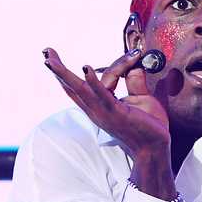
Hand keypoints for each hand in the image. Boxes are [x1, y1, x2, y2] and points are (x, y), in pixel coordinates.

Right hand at [42, 47, 169, 158]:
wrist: (156, 148)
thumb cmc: (149, 126)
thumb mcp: (141, 98)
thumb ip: (135, 81)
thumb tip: (134, 64)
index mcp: (98, 107)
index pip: (82, 85)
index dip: (69, 73)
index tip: (76, 59)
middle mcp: (96, 110)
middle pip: (72, 88)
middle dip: (57, 70)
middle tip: (46, 53)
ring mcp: (104, 112)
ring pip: (81, 89)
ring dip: (65, 73)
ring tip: (51, 60)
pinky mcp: (116, 113)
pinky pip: (102, 95)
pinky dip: (93, 81)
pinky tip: (85, 68)